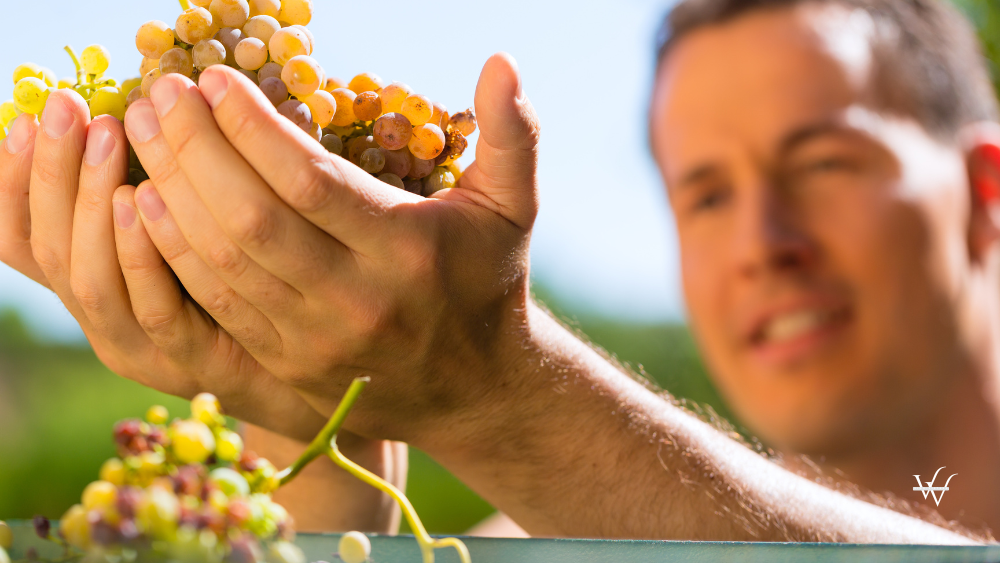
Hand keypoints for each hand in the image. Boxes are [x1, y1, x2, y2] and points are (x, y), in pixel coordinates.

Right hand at [0, 89, 325, 440]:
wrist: (299, 366)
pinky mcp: (193, 360)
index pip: (24, 240)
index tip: (23, 119)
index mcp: (93, 288)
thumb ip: (154, 191)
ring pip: (91, 280)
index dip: (14, 182)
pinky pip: (155, 308)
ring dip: (92, 202)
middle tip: (65, 109)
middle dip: (52, 174)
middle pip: (51, 250)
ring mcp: (145, 348)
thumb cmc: (242, 282)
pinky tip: (144, 201)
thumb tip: (135, 107)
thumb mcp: (185, 233)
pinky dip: (142, 254)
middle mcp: (104, 322)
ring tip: (105, 138)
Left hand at [124, 53, 539, 444]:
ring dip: (172, 191)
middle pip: (251, 220)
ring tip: (142, 133)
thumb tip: (502, 59)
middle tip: (159, 94)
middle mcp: (356, 302)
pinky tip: (148, 202)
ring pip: (222, 262)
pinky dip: (174, 252)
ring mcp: (315, 342)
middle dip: (194, 150)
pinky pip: (216, 304)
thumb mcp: (513, 206)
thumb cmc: (487, 279)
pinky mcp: (287, 365)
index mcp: (406, 253)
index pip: (310, 183)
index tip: (212, 80)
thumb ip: (512, 133)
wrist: (475, 387)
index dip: (251, 127)